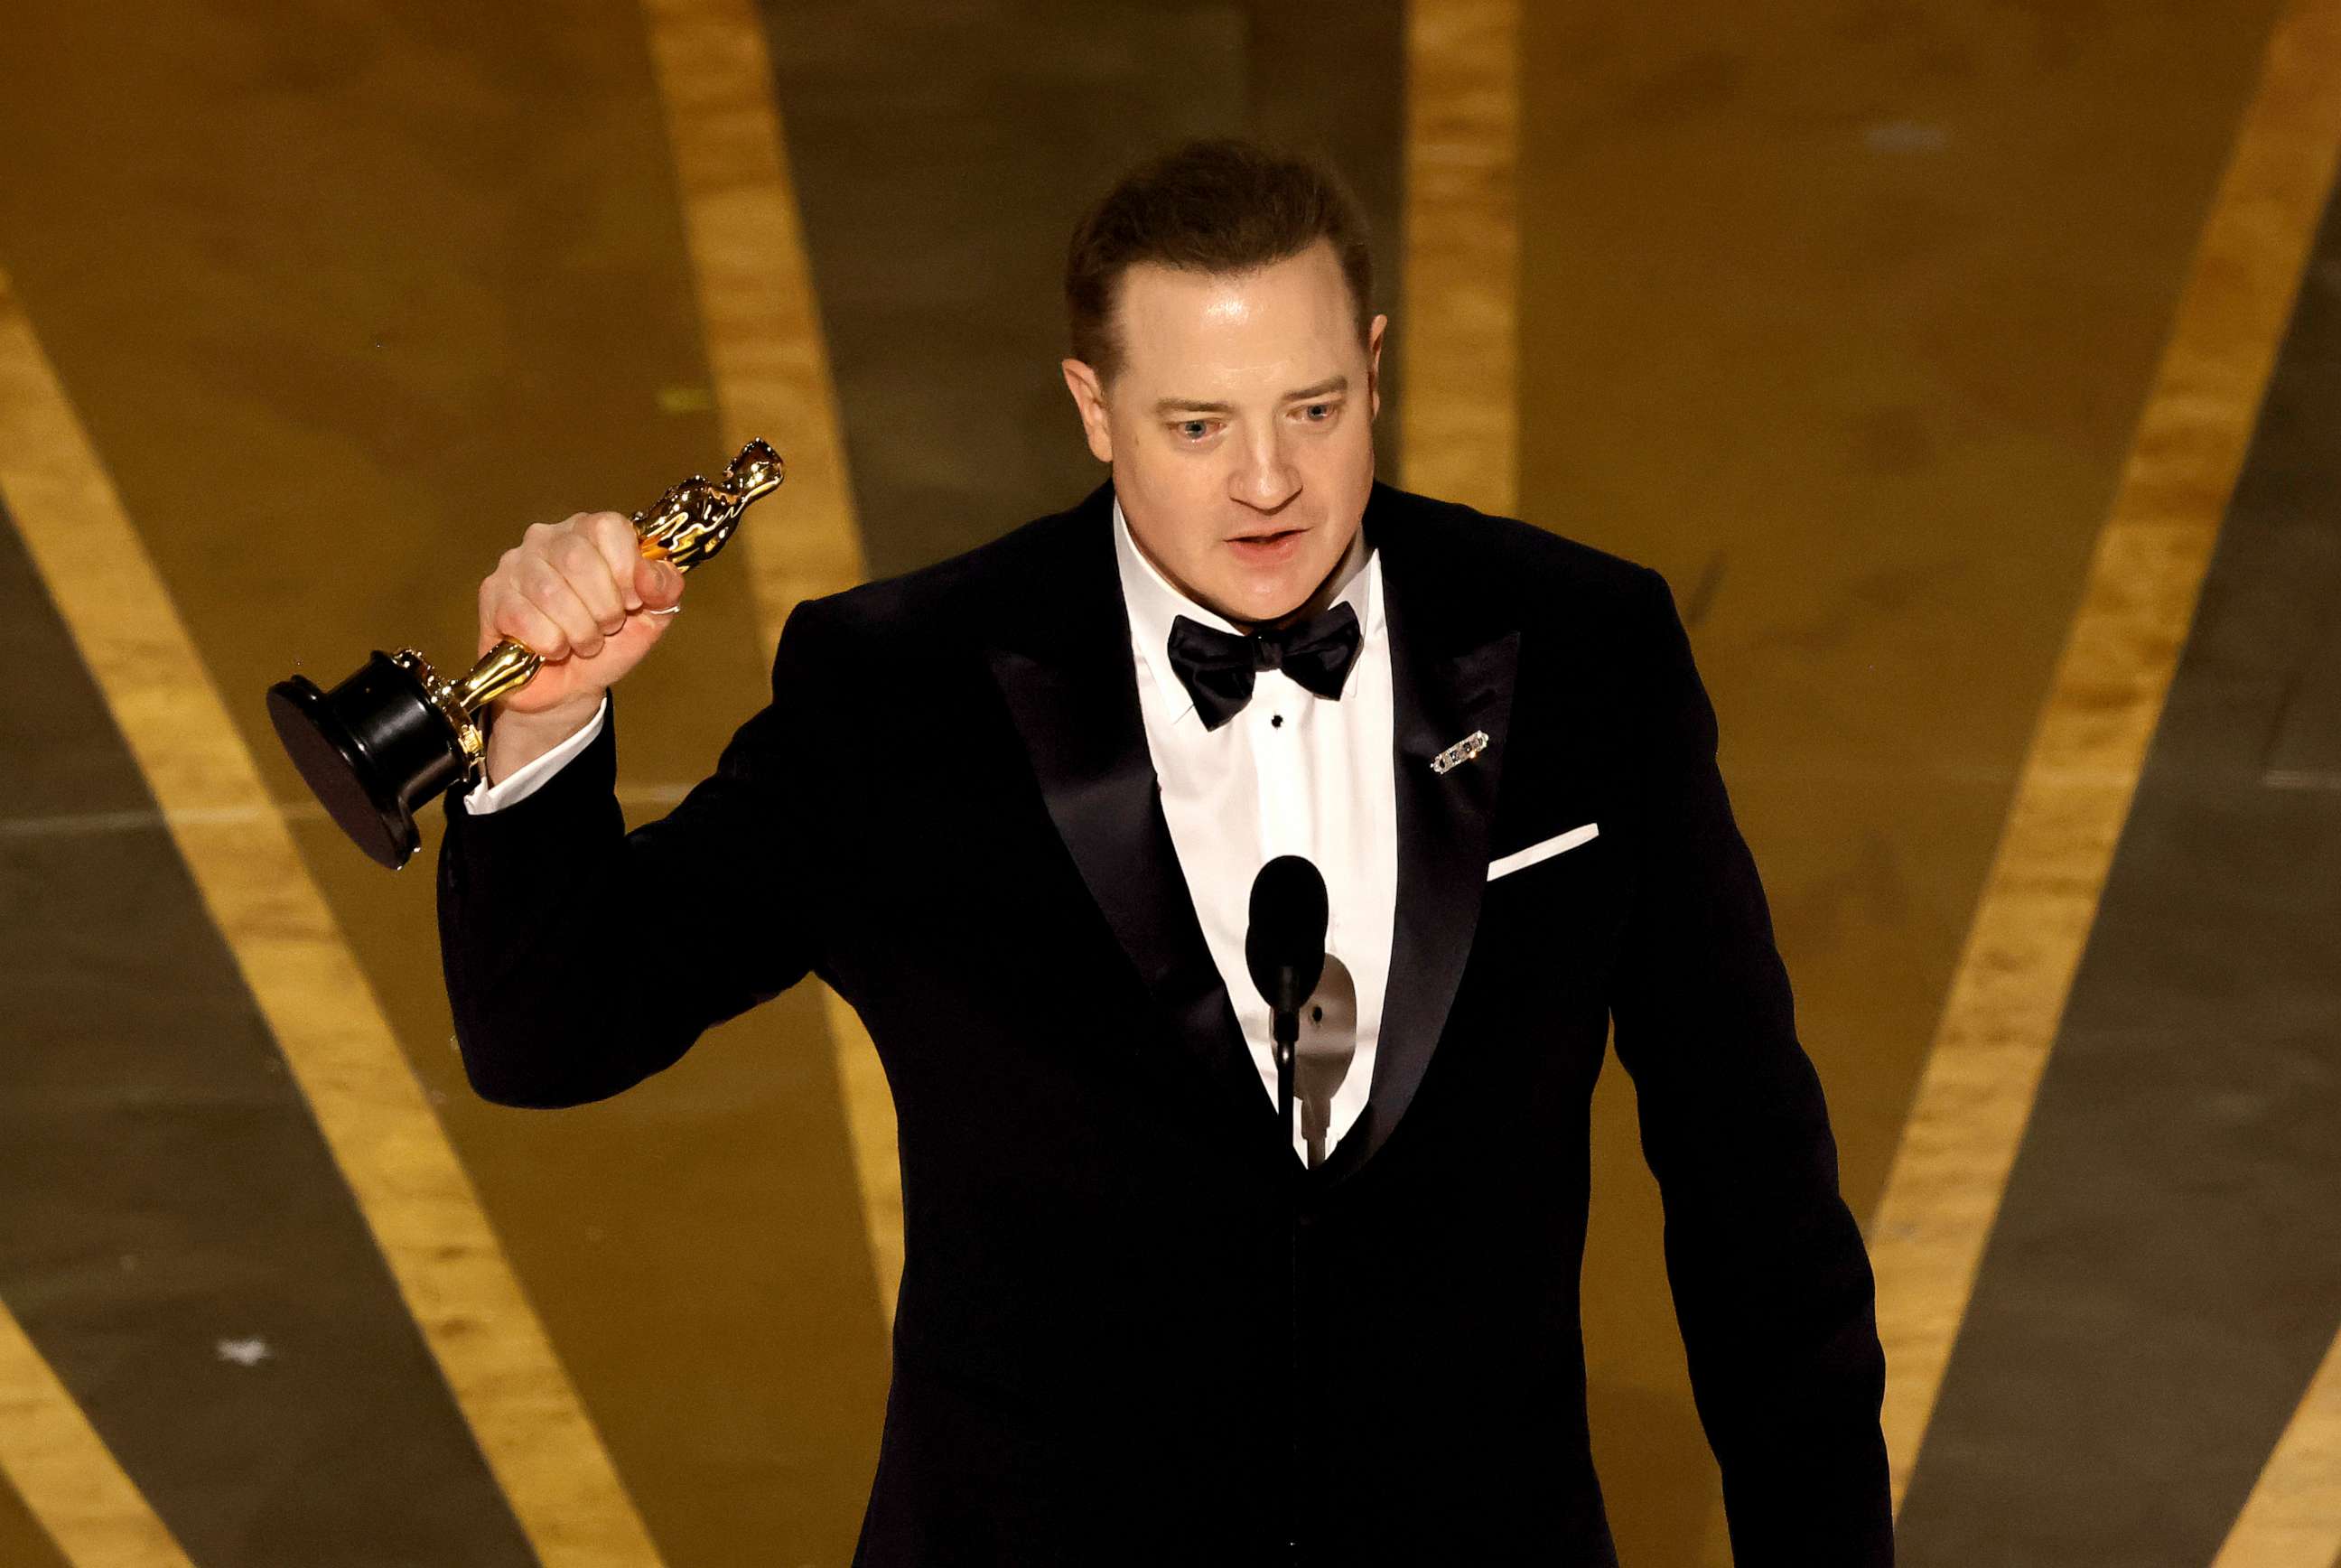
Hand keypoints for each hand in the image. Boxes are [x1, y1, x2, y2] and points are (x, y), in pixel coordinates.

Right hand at [475, 511, 686, 720]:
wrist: (571, 686)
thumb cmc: (610, 642)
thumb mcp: (652, 615)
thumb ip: (664, 588)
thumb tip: (649, 574)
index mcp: (589, 532)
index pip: (609, 528)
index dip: (627, 570)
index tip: (633, 601)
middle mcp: (547, 538)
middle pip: (579, 559)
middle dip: (604, 607)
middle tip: (607, 626)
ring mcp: (515, 564)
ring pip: (551, 592)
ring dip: (579, 630)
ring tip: (583, 642)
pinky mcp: (493, 596)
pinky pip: (524, 618)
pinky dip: (550, 644)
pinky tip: (554, 649)